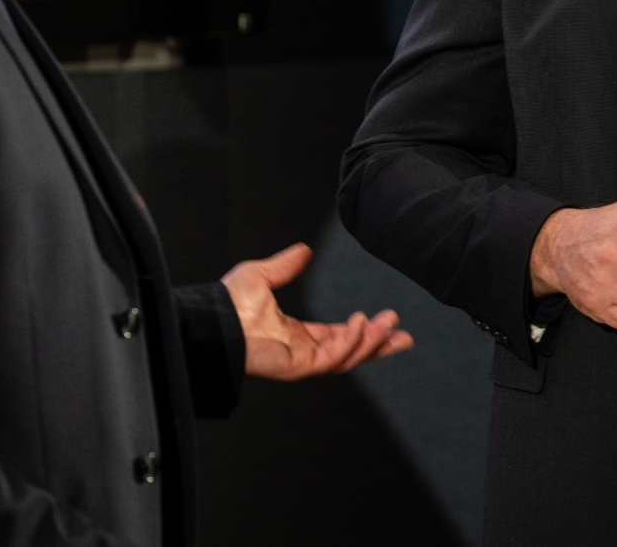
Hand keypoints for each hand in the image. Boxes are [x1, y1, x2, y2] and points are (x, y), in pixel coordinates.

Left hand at [222, 242, 414, 378]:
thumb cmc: (227, 302)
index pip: (339, 337)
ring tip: (389, 324)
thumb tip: (303, 250)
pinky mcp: (297, 366)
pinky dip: (349, 342)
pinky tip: (359, 325)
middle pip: (351, 353)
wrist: (212, 319)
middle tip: (404, 337)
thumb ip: (286, 265)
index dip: (364, 331)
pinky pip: (331, 358)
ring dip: (371, 342)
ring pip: (347, 358)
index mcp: (297, 335)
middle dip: (379, 346)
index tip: (388, 322)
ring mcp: (301, 361)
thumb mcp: (262, 275)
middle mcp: (302, 350)